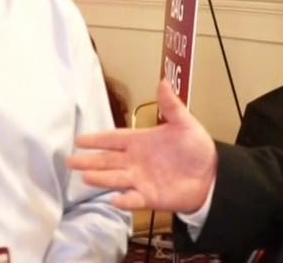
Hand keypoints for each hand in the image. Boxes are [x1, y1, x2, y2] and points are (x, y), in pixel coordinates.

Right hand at [68, 77, 217, 212]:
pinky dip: (124, 200)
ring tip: (85, 176)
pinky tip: (114, 199)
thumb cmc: (196, 148)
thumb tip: (163, 81)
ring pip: (115, 178)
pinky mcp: (149, 198)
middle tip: (70, 160)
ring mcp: (141, 180)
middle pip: (108, 160)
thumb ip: (171, 105)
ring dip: (101, 178)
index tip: (79, 139)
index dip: (97, 139)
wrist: (211, 175)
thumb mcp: (185, 123)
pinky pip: (134, 200)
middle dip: (89, 160)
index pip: (114, 139)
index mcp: (141, 142)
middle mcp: (136, 161)